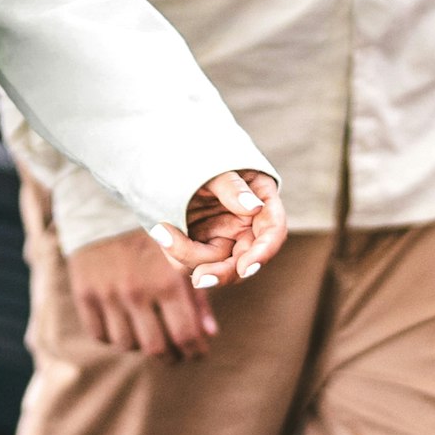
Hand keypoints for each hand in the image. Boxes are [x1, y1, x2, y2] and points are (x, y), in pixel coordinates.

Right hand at [70, 226, 223, 358]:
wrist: (106, 204)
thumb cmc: (155, 231)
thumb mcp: (182, 256)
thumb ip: (198, 296)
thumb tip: (209, 334)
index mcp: (167, 281)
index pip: (186, 335)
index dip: (195, 351)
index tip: (198, 352)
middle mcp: (136, 291)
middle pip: (156, 347)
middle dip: (171, 356)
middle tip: (177, 353)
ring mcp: (108, 294)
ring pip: (128, 345)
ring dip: (143, 347)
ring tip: (152, 339)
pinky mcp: (84, 293)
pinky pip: (100, 334)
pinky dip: (115, 338)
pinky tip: (126, 328)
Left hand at [151, 169, 283, 289]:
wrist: (169, 158)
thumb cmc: (199, 155)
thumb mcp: (215, 165)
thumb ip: (232, 186)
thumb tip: (253, 207)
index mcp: (261, 201)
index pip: (272, 231)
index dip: (263, 252)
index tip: (246, 267)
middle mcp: (246, 225)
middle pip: (244, 261)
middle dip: (222, 273)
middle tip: (201, 278)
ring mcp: (223, 237)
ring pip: (214, 266)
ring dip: (189, 257)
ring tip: (161, 231)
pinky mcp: (200, 245)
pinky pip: (191, 262)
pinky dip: (176, 251)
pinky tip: (161, 229)